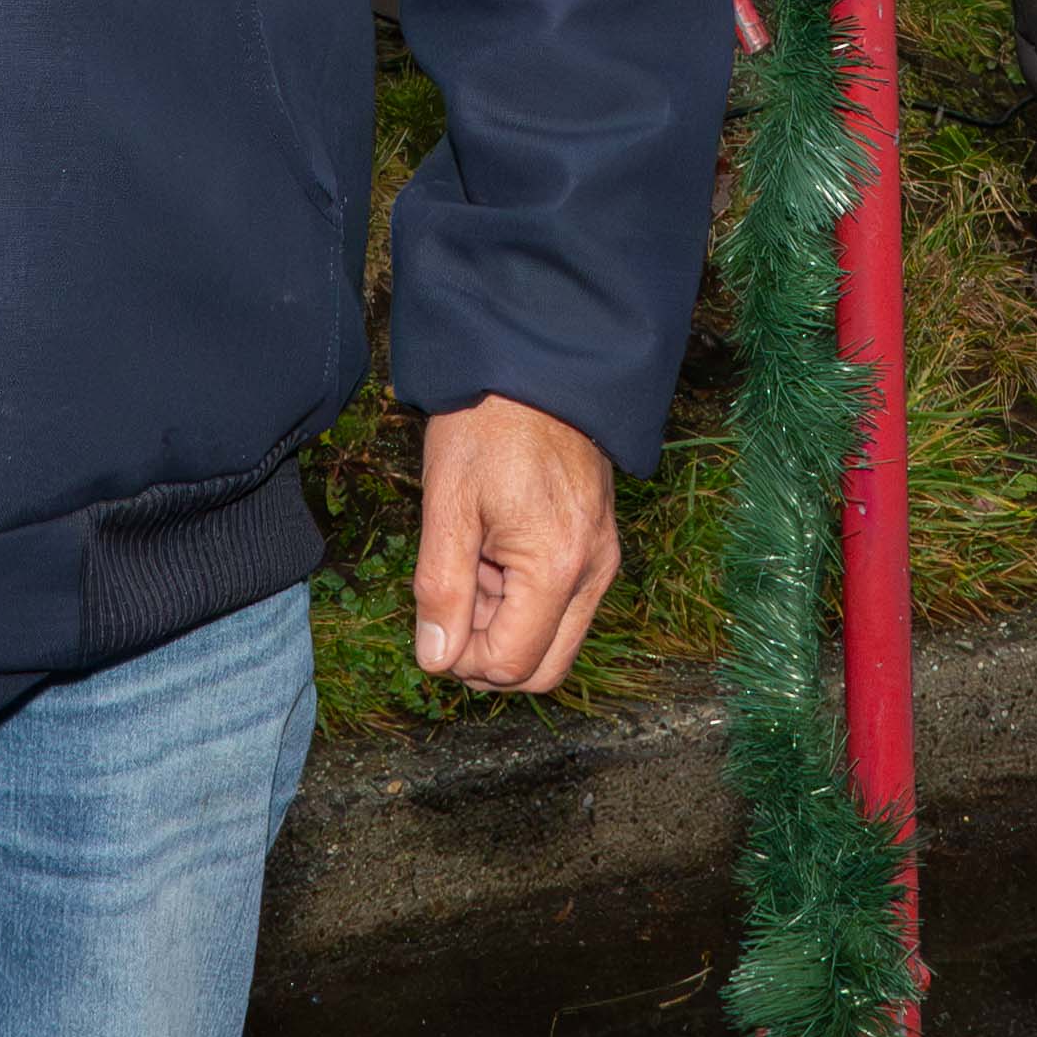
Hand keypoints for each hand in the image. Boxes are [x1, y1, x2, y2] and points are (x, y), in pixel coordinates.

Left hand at [409, 396, 624, 691]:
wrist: (538, 367)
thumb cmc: (488, 426)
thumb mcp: (447, 505)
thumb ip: (441, 590)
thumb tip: (436, 660)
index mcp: (557, 567)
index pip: (512, 665)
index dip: (461, 660)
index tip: (434, 619)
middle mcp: (594, 573)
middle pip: (542, 670)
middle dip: (488, 655)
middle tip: (451, 602)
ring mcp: (602, 561)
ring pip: (553, 640)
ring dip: (504, 626)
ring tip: (472, 565)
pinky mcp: (599, 549)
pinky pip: (563, 607)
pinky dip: (524, 600)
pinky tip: (494, 555)